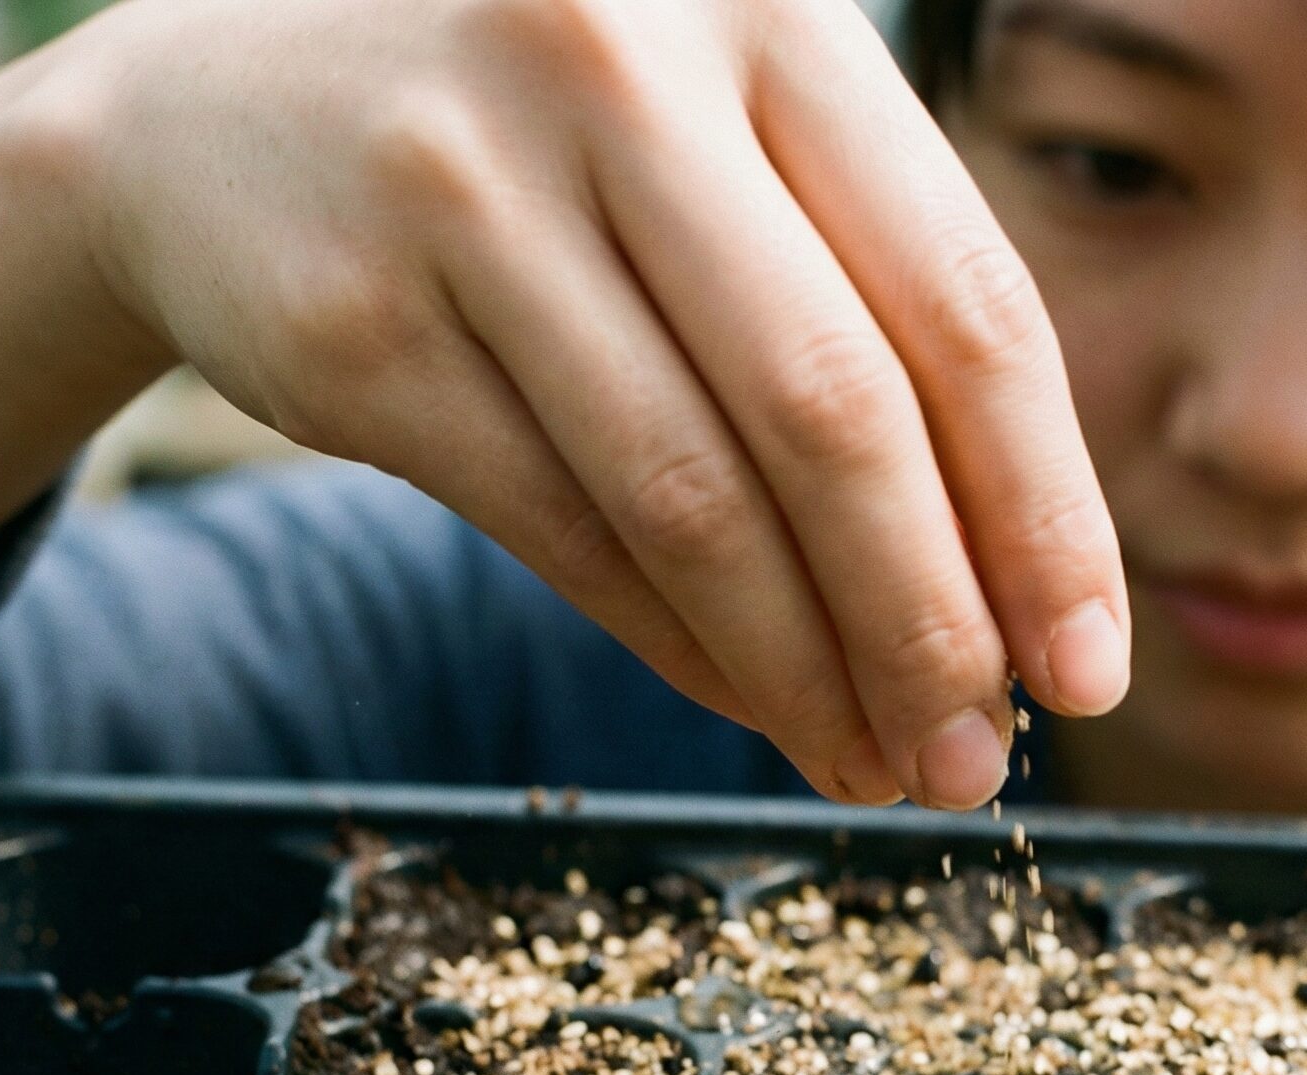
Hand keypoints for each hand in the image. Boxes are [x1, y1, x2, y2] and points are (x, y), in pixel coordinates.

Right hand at [0, 0, 1126, 808]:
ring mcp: (471, 185)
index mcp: (771, 15)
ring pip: (694, 500)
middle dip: (929, 626)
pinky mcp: (364, 323)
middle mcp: (622, 64)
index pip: (964, 308)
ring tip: (882, 768)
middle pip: (834, 417)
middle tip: (979, 763)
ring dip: (810, 673)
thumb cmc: (549, 147)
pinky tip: (763, 711)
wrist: (219, 111)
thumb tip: (1005, 592)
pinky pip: (571, 539)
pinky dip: (686, 652)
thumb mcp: (724, 155)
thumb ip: (863, 312)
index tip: (1087, 671)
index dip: (1043, 517)